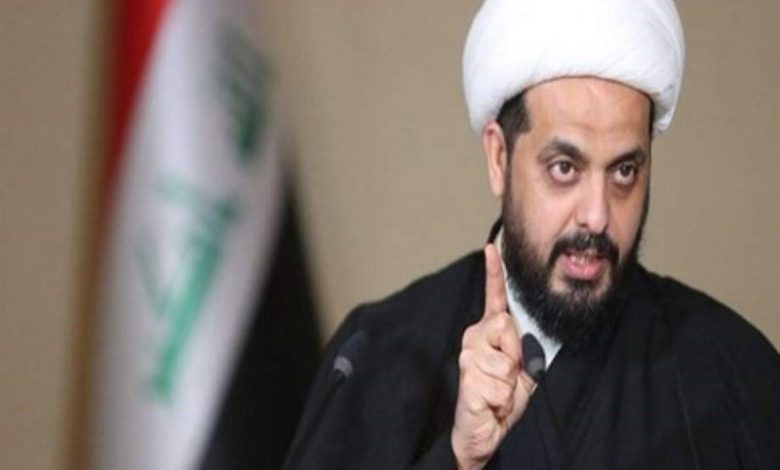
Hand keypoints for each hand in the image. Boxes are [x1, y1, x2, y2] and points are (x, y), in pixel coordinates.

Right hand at [451, 244, 535, 469]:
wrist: (485, 431)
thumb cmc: (502, 398)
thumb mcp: (523, 371)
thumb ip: (523, 348)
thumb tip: (516, 331)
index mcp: (489, 331)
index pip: (494, 298)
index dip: (494, 272)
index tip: (492, 247)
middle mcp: (474, 337)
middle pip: (506, 325)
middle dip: (517, 354)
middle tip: (510, 376)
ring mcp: (467, 355)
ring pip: (505, 357)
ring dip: (511, 382)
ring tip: (500, 391)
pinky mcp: (466, 376)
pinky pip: (499, 384)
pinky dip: (503, 399)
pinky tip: (492, 402)